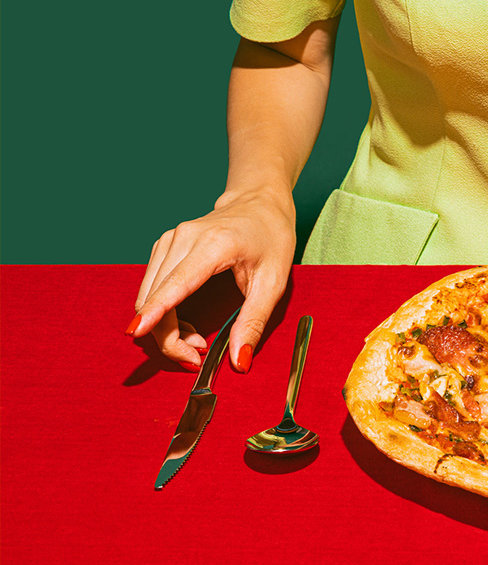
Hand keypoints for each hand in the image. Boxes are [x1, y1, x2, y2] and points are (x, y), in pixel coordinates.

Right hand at [126, 189, 296, 372]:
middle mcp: (184, 238)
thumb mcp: (274, 283)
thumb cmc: (271, 237)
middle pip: (155, 297)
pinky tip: (185, 322)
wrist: (260, 203)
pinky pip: (151, 288)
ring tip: (198, 339)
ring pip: (148, 296)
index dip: (155, 311)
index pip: (176, 283)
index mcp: (214, 245)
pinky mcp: (163, 246)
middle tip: (196, 357)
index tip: (136, 331)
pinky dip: (161, 312)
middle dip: (167, 336)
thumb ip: (254, 322)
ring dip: (164, 327)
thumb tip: (240, 361)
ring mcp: (169, 240)